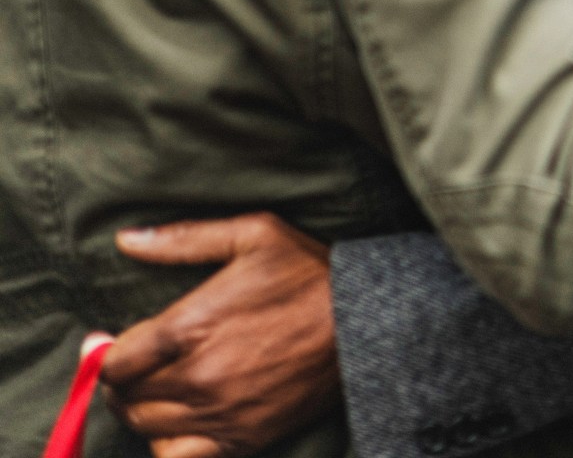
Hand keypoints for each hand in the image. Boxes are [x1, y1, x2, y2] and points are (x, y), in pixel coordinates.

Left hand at [102, 214, 339, 457]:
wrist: (365, 321)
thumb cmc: (309, 273)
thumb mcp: (254, 235)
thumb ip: (184, 238)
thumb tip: (126, 239)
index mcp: (188, 327)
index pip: (114, 362)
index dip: (109, 354)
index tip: (116, 346)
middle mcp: (196, 376)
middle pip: (125, 397)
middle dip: (125, 382)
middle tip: (140, 366)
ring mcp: (219, 412)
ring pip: (146, 427)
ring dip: (143, 410)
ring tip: (160, 391)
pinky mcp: (243, 437)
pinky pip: (178, 457)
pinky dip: (168, 445)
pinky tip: (181, 423)